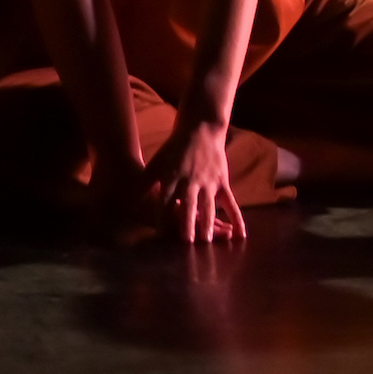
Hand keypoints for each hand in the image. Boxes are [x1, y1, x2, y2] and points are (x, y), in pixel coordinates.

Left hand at [132, 113, 249, 245]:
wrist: (200, 130)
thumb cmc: (174, 149)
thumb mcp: (156, 162)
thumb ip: (146, 181)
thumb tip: (133, 197)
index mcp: (172, 178)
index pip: (166, 201)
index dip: (164, 217)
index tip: (161, 235)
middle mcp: (190, 182)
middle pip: (188, 205)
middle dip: (187, 224)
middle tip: (186, 242)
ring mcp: (208, 183)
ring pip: (208, 206)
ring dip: (208, 224)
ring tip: (207, 241)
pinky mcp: (222, 183)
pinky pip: (231, 204)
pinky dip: (236, 219)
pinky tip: (239, 235)